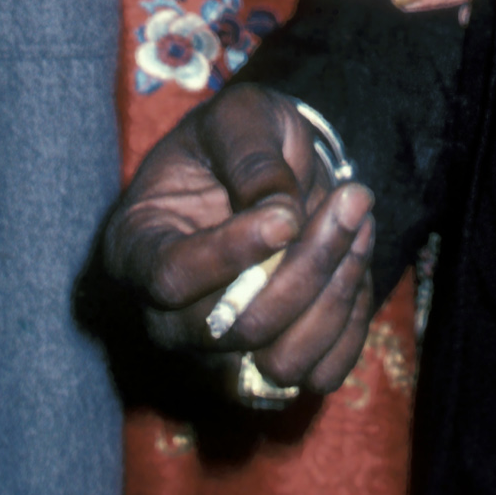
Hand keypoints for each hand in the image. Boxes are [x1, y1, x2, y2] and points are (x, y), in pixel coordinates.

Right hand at [100, 82, 376, 394]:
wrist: (258, 175)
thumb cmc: (232, 142)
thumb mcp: (236, 119)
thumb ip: (251, 157)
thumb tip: (282, 212)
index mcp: (136, 249)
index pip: (171, 277)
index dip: (231, 253)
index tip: (288, 216)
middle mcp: (166, 322)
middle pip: (236, 328)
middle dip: (307, 266)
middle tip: (354, 199)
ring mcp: (216, 358)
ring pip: (282, 363)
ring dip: (336, 294)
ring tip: (359, 223)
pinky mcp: (268, 375)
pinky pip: (319, 375)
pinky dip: (352, 322)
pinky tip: (356, 261)